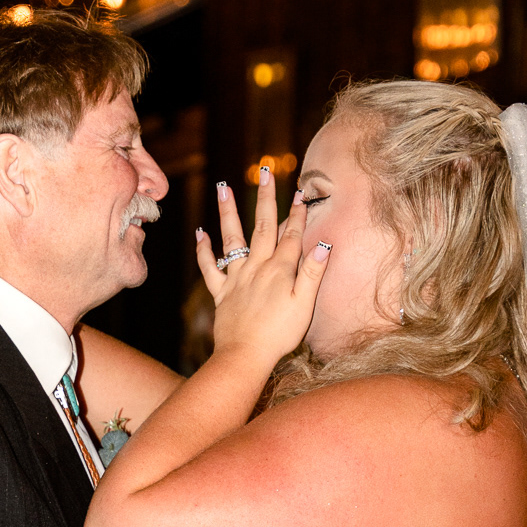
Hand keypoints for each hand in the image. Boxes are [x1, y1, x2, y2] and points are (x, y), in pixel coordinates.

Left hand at [196, 171, 328, 370]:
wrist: (245, 355)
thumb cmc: (280, 335)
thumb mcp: (304, 305)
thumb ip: (313, 273)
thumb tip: (325, 244)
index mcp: (280, 270)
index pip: (291, 235)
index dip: (297, 213)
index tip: (301, 190)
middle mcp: (257, 268)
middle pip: (263, 227)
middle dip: (265, 198)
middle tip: (265, 171)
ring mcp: (237, 278)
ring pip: (232, 239)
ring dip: (228, 212)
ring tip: (223, 187)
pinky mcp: (221, 293)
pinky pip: (210, 268)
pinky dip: (204, 250)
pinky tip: (200, 233)